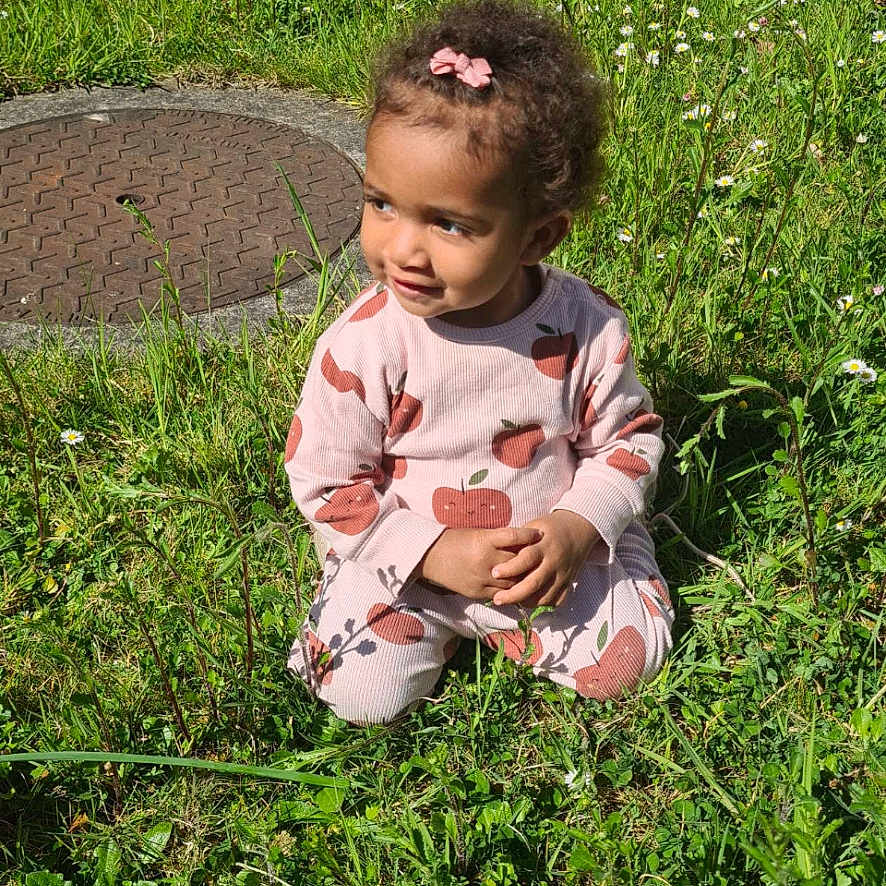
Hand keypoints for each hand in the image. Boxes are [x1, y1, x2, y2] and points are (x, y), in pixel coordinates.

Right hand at [417, 526, 544, 600]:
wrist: (429, 557)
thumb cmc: (453, 540)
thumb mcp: (475, 533)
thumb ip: (497, 538)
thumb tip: (520, 540)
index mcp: (483, 541)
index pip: (513, 537)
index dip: (528, 536)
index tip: (539, 534)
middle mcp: (485, 561)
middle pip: (517, 562)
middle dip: (530, 560)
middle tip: (542, 556)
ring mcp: (481, 579)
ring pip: (512, 581)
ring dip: (523, 578)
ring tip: (534, 574)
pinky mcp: (477, 593)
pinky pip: (500, 594)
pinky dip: (510, 591)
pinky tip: (518, 588)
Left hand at [488, 511, 599, 608]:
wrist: (580, 529)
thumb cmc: (550, 527)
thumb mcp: (533, 526)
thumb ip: (518, 540)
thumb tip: (495, 552)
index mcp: (544, 545)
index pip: (527, 558)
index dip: (510, 567)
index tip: (494, 573)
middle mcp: (554, 562)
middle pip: (534, 583)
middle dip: (514, 594)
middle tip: (497, 599)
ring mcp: (563, 575)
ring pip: (545, 597)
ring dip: (526, 602)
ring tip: (509, 602)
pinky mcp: (569, 584)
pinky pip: (556, 601)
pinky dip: (542, 605)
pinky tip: (528, 601)